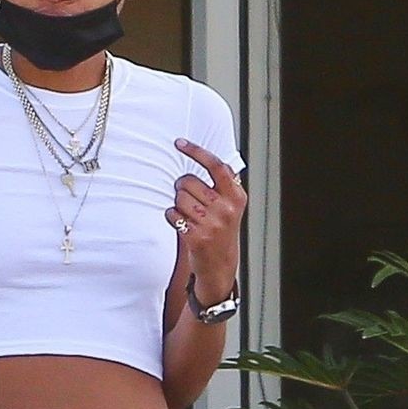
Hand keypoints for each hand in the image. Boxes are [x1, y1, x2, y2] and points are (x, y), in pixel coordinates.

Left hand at [167, 139, 245, 305]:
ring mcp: (212, 224)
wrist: (220, 265)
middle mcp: (226, 208)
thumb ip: (222, 183)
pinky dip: (171, 216)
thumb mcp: (231, 205)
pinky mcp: (196, 237)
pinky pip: (172, 215)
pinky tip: (180, 222)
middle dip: (181, 187)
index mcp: (236, 196)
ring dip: (177, 204)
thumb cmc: (221, 230)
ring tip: (186, 214)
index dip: (195, 151)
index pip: (215, 165)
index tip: (179, 143)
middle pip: (189, 182)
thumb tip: (199, 156)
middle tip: (186, 197)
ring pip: (179, 198)